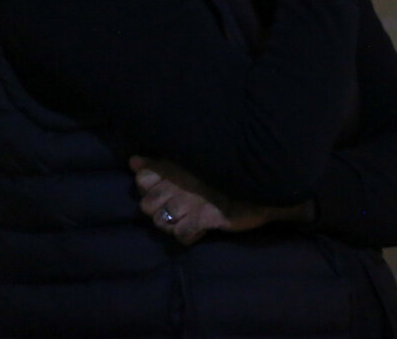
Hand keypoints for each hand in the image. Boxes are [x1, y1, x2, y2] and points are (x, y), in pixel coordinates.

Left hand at [130, 156, 273, 245]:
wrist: (263, 181)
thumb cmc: (226, 170)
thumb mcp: (191, 161)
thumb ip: (161, 163)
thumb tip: (133, 161)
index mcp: (176, 165)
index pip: (143, 179)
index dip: (148, 188)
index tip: (162, 189)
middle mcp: (180, 183)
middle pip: (147, 205)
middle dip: (157, 210)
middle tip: (175, 209)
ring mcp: (192, 202)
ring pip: (161, 222)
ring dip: (171, 224)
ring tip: (186, 220)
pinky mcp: (206, 218)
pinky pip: (182, 234)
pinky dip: (187, 235)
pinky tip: (197, 229)